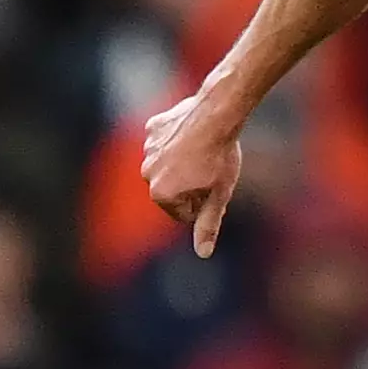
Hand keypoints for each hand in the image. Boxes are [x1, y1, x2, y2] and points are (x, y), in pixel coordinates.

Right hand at [141, 92, 243, 257]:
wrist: (217, 114)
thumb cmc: (220, 158)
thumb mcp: (219, 196)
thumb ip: (208, 225)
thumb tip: (203, 254)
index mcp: (161, 194)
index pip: (184, 212)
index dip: (205, 203)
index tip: (215, 186)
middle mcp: (147, 173)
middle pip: (174, 189)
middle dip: (191, 184)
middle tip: (212, 168)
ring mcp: (147, 148)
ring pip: (169, 165)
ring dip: (184, 163)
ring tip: (205, 152)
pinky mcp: (152, 127)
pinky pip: (166, 141)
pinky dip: (178, 141)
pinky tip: (195, 135)